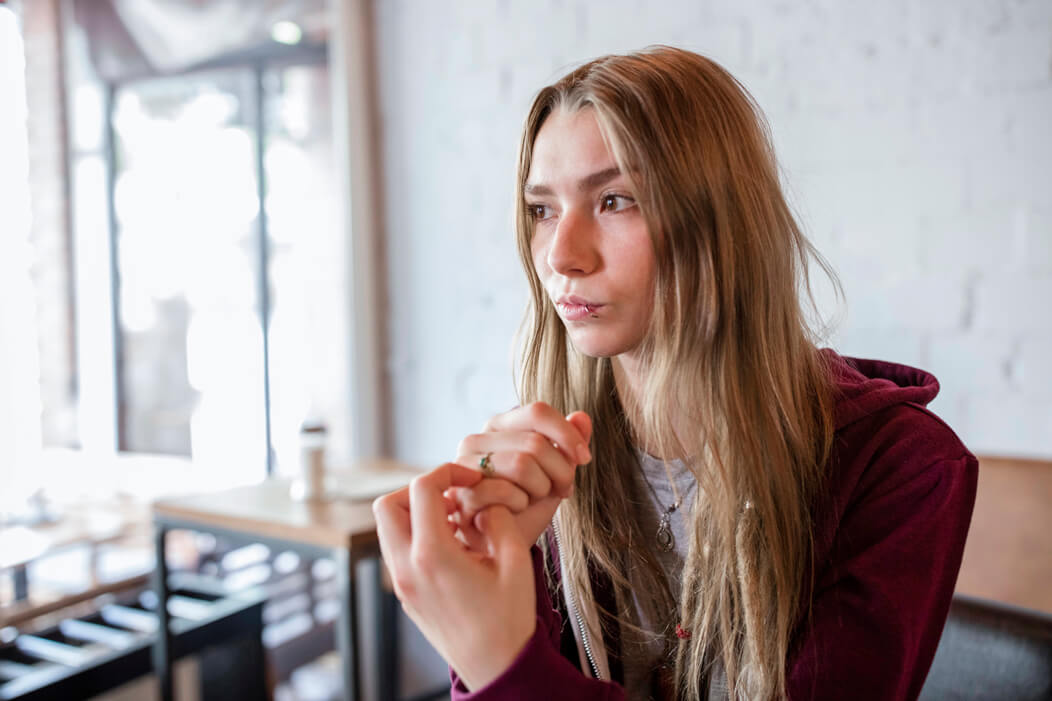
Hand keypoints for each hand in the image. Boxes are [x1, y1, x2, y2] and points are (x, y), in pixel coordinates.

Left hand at [373, 463, 536, 691]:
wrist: (495, 667)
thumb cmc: (508, 620)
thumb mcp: (515, 562)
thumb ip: (499, 520)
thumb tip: (484, 503)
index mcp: (432, 555)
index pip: (421, 489)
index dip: (447, 471)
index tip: (472, 478)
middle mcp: (407, 568)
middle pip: (388, 505)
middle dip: (419, 490)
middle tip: (453, 495)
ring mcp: (402, 583)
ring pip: (388, 527)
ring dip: (416, 512)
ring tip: (456, 519)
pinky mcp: (405, 593)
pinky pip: (398, 549)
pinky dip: (417, 534)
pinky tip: (453, 542)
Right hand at [448, 404, 591, 549]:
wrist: (502, 544)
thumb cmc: (526, 505)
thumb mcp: (556, 471)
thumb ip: (569, 442)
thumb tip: (582, 417)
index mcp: (499, 426)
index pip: (537, 412)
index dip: (568, 434)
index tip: (584, 458)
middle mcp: (477, 439)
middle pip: (535, 442)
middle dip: (560, 471)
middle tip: (561, 489)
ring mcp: (464, 466)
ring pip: (522, 464)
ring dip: (540, 488)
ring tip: (535, 499)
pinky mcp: (462, 493)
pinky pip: (505, 491)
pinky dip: (521, 504)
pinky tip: (515, 511)